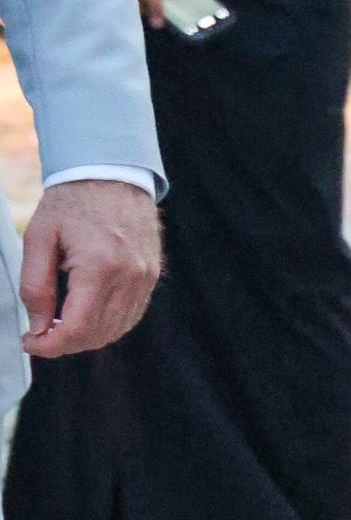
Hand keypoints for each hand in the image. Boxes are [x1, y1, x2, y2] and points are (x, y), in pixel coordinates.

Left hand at [18, 179, 160, 357]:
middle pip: (97, 334)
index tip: (30, 341)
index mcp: (99, 265)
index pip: (77, 328)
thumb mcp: (39, 237)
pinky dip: (107, 325)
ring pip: (116, 329)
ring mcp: (145, 277)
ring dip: (86, 337)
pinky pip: (131, 315)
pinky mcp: (151, 275)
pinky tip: (86, 317)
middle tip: (39, 334)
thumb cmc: (71, 201)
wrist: (111, 173)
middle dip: (64, 344)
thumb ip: (35, 286)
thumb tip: (38, 327)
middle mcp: (129, 275)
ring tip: (60, 325)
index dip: (50, 346)